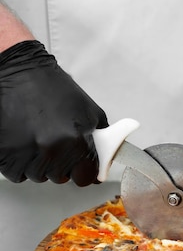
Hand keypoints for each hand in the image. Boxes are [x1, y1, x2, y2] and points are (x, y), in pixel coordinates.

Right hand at [0, 40, 106, 185]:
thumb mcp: (89, 112)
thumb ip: (101, 141)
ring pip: (38, 176)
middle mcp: (52, 151)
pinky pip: (17, 173)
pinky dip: (20, 162)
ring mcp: (26, 154)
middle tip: (54, 140)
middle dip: (60, 164)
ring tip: (37, 137)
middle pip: (60, 177)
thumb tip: (104, 164)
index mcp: (76, 141)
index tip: (81, 165)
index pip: (85, 178)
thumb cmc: (52, 88)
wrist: (17, 72)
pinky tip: (22, 142)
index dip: (83, 171)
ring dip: (39, 163)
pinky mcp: (5, 155)